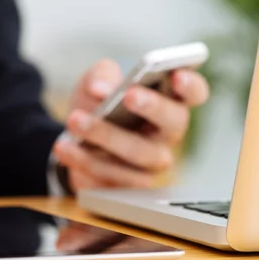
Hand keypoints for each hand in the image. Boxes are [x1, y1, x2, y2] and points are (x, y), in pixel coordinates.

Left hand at [53, 59, 208, 191]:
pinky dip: (83, 159)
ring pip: (137, 152)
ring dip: (105, 135)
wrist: (75, 138)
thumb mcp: (97, 81)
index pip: (194, 93)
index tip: (177, 75)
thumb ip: (102, 75)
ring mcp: (149, 163)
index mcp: (168, 101)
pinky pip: (109, 174)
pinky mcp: (126, 184)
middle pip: (173, 122)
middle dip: (153, 107)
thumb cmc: (98, 104)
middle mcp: (166, 133)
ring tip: (76, 119)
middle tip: (129, 95)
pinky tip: (65, 146)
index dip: (190, 85)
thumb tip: (102, 90)